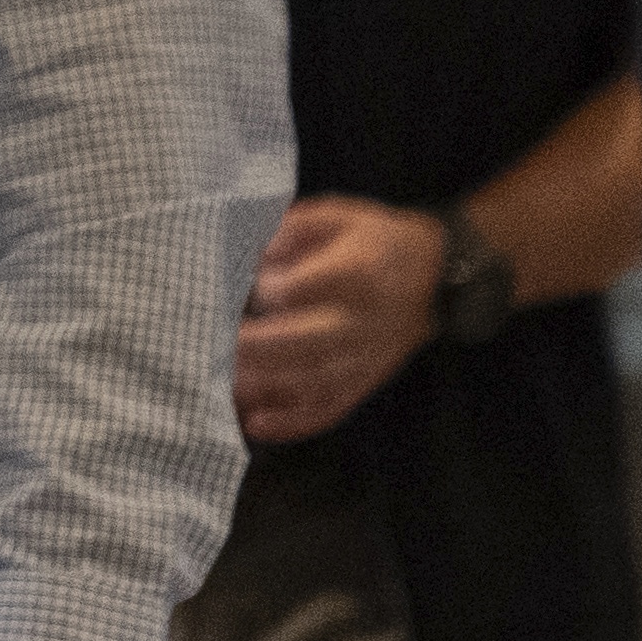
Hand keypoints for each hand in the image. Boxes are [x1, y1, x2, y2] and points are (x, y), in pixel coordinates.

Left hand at [234, 194, 442, 443]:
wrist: (438, 275)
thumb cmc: (374, 239)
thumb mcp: (337, 215)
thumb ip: (293, 229)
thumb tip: (254, 254)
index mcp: (358, 273)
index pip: (305, 289)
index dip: (266, 293)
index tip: (232, 288)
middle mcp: (363, 322)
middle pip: (304, 344)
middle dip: (251, 351)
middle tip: (203, 349)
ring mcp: (366, 357)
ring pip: (312, 382)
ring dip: (263, 390)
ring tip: (215, 391)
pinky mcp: (366, 380)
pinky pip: (332, 408)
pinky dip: (294, 421)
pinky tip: (255, 425)